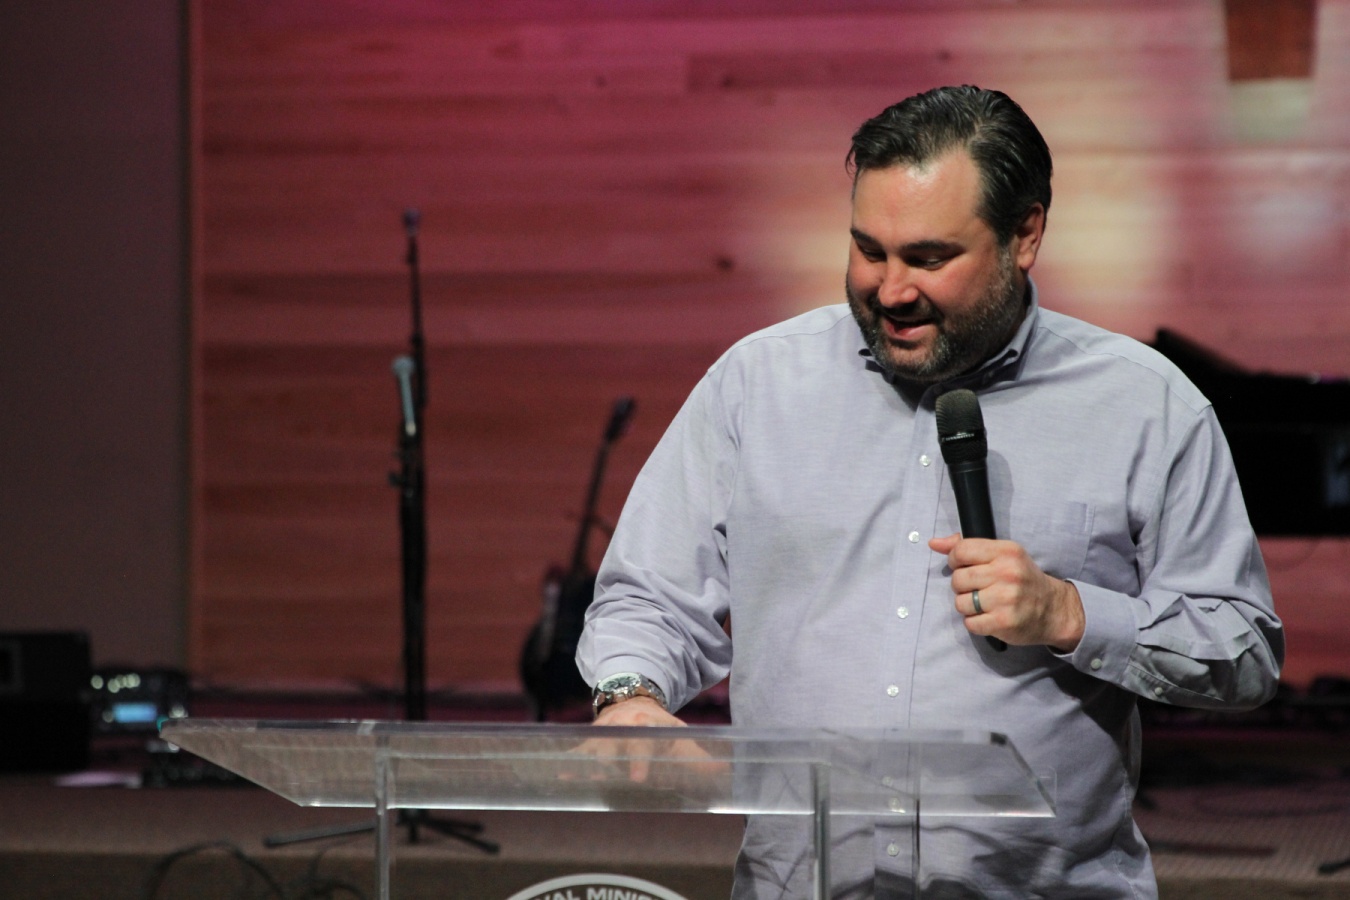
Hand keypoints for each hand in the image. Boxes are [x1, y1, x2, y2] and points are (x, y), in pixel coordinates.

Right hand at [579, 698, 726, 784]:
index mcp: (645, 725)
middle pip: (613, 745)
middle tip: (605, 776)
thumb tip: (726, 772)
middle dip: (609, 761)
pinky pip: (577, 752)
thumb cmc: (659, 726)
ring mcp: (603, 732)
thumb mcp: (678, 735)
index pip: (643, 742)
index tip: (638, 778)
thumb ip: (698, 757)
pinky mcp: (590, 740)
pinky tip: (560, 776)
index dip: (640, 760)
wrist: (632, 699)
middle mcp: (621, 727)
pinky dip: (570, 763)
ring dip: (587, 764)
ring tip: (578, 778)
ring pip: (593, 748)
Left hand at [927, 533, 1084, 651]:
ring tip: (985, 604)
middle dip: (962, 586)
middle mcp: (1007, 573)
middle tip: (977, 588)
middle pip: (958, 579)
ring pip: (961, 602)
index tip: (963, 567)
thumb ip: (968, 546)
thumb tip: (934, 543)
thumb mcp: (1003, 555)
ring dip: (968, 606)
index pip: (961, 550)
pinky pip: (970, 623)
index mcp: (1006, 551)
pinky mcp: (1004, 622)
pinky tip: (989, 617)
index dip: (955, 560)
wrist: (1054, 610)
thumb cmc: (1024, 580)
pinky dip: (976, 623)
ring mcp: (1006, 598)